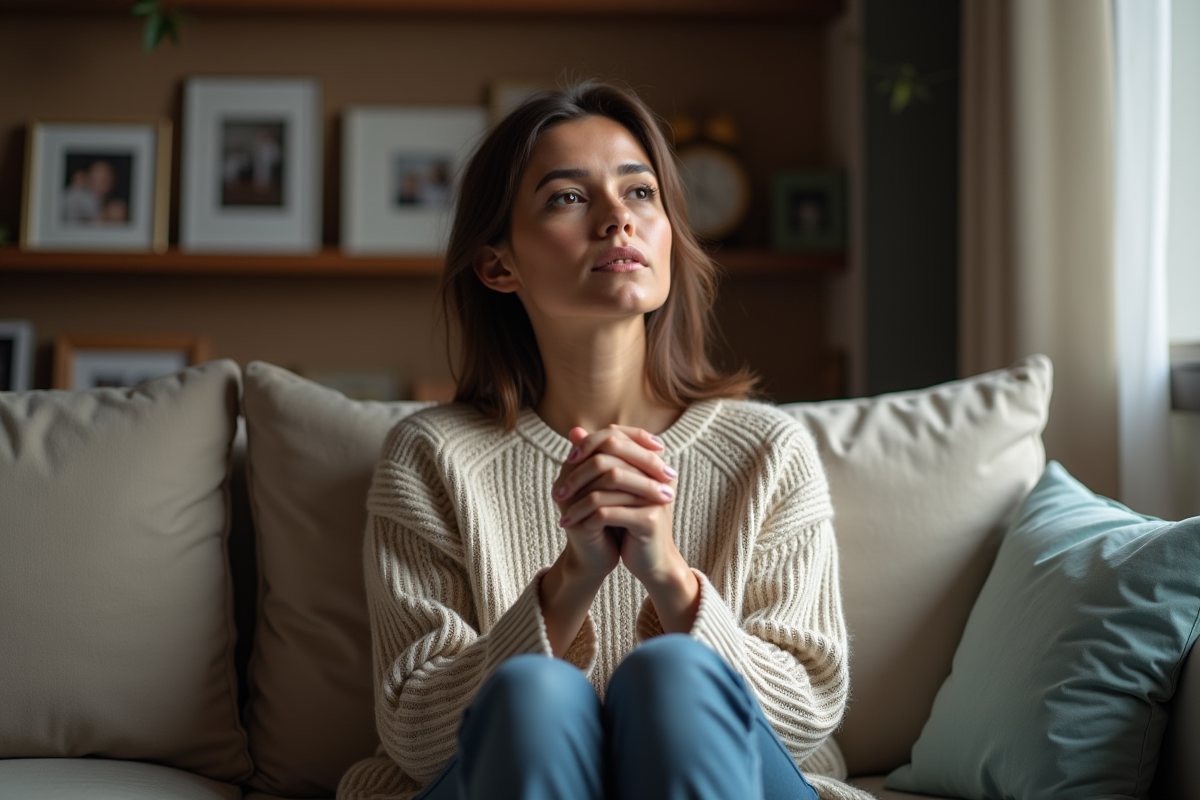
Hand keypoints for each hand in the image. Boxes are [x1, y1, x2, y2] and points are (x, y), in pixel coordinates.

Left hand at [552, 425, 698, 631]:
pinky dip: (585, 517)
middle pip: (613, 453)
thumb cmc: (630, 522)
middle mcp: (658, 472)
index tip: (568, 460)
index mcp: (651, 461)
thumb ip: (597, 458)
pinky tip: (570, 525)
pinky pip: (608, 511)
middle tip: (560, 489)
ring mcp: (656, 495)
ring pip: (608, 482)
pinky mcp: (649, 520)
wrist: (651, 561)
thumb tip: (574, 430)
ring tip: (561, 510)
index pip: (617, 436)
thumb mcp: (612, 488)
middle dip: (581, 471)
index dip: (590, 443)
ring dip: (579, 498)